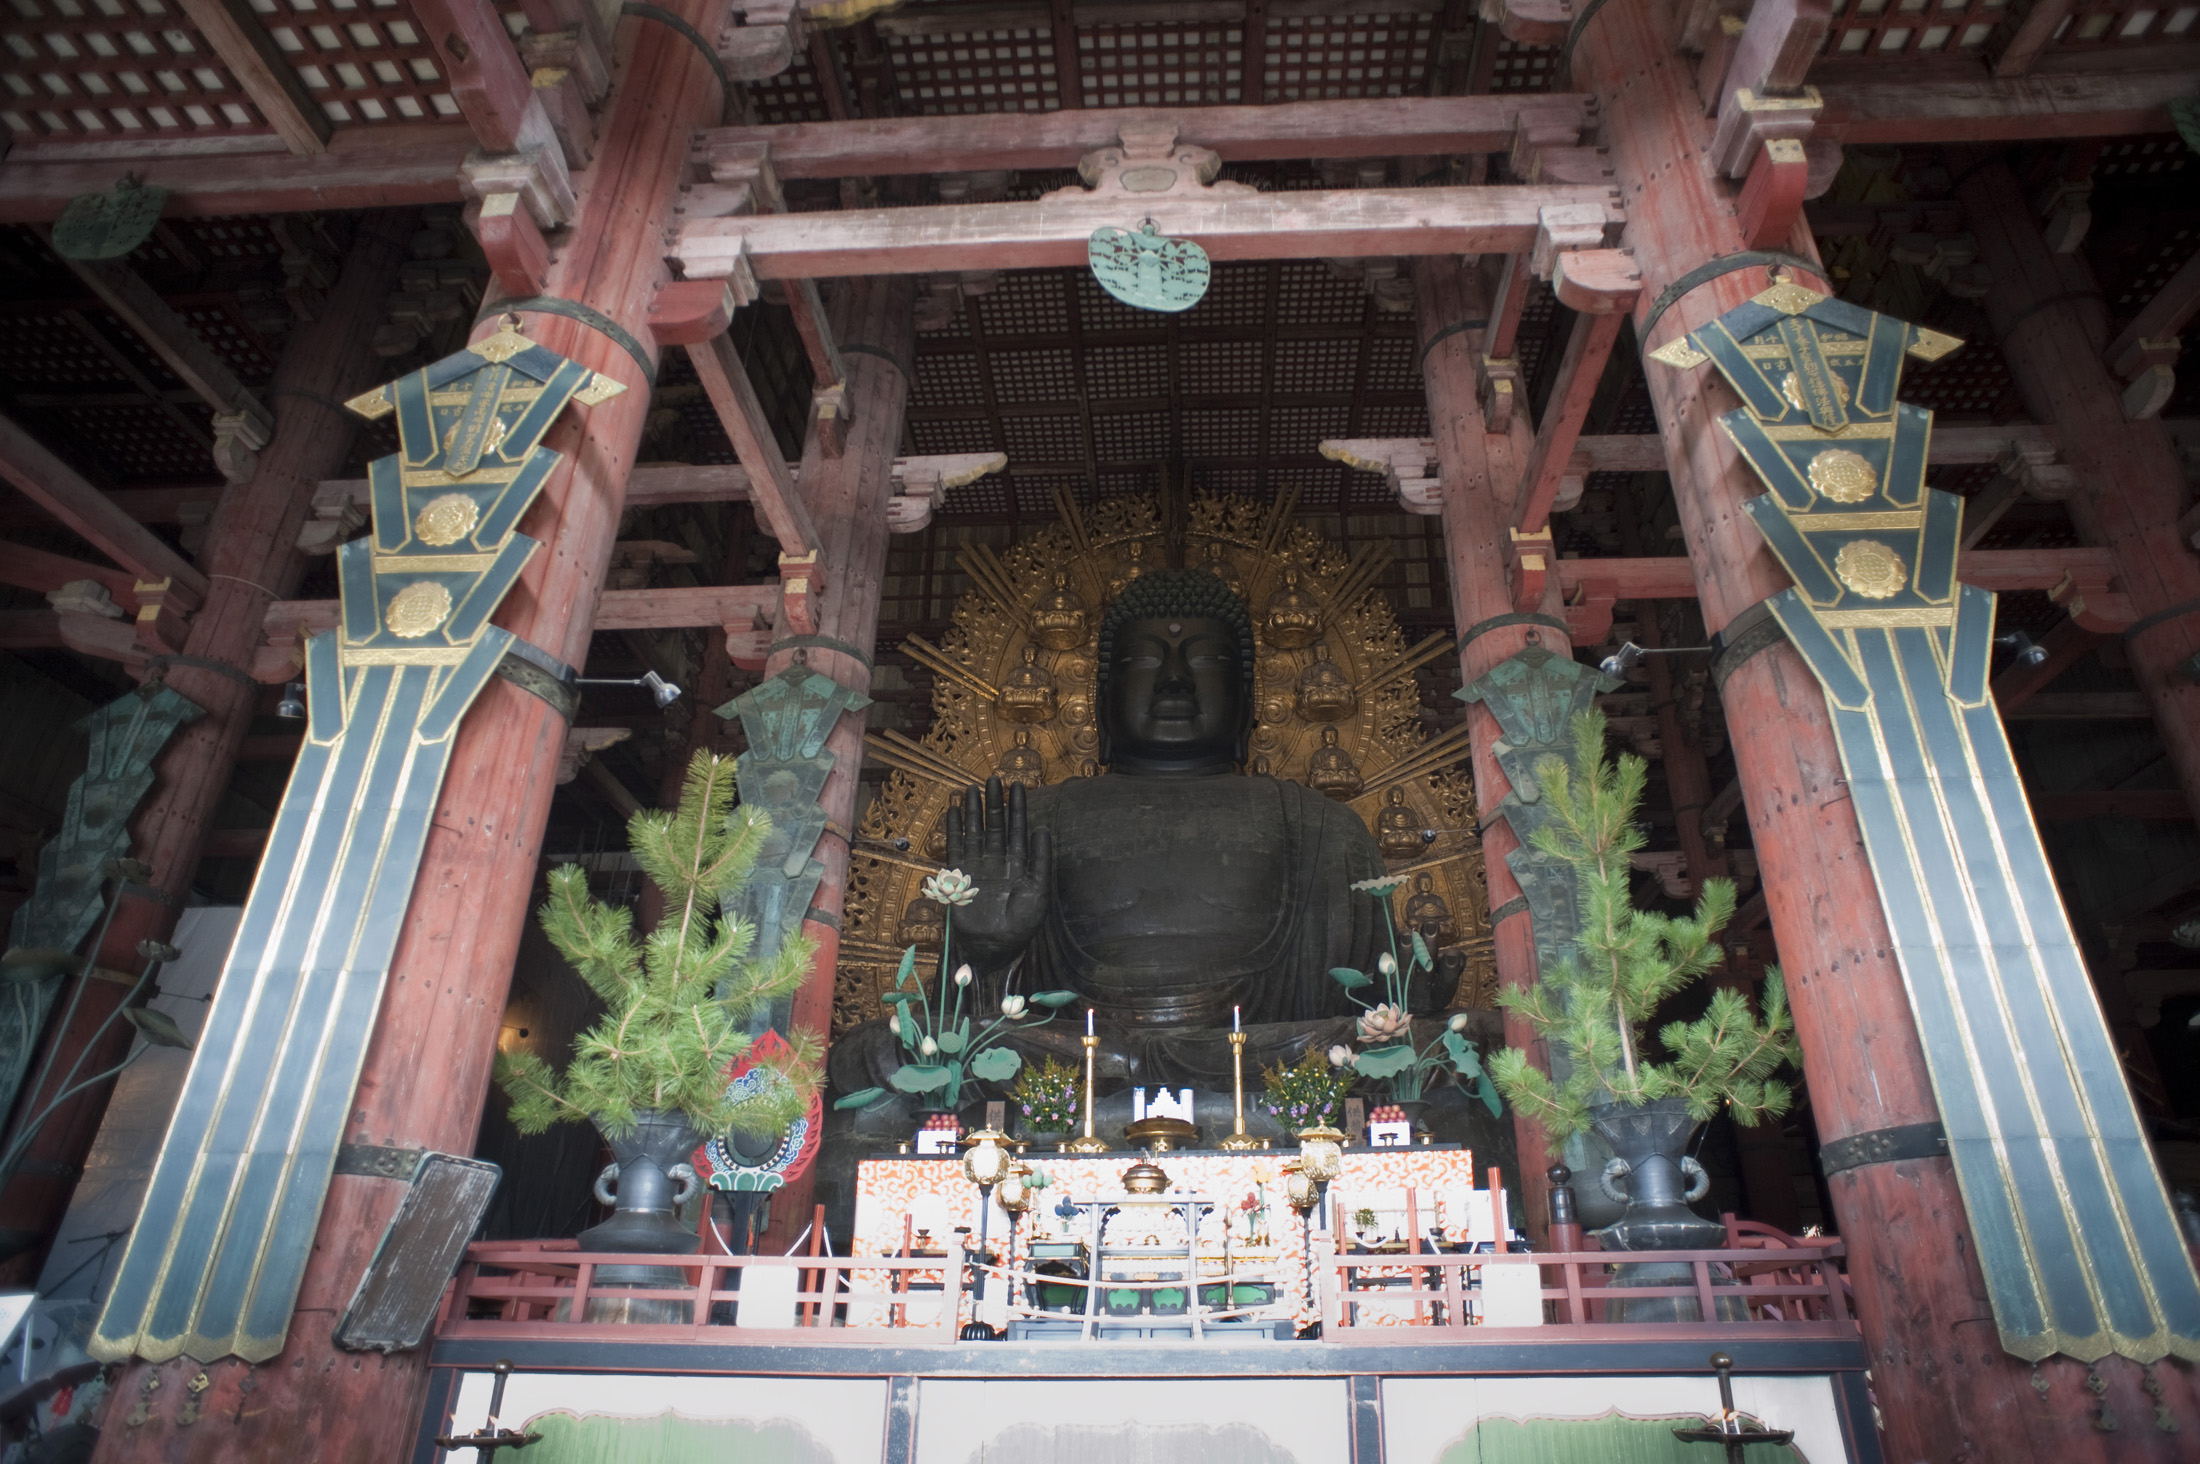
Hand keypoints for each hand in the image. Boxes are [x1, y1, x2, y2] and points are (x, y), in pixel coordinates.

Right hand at [943, 776, 1051, 969]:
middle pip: (995, 826)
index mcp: (1019, 865)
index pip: (1019, 829)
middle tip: (993, 779)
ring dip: (974, 811)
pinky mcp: (960, 876)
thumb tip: (1042, 828)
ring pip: (975, 832)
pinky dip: (954, 830)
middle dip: (995, 803)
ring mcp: (978, 867)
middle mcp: (998, 862)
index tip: (1018, 785)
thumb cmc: (1021, 925)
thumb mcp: (1038, 891)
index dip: (1018, 808)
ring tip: (971, 789)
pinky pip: (956, 847)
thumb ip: (1040, 860)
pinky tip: (954, 812)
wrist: (994, 947)